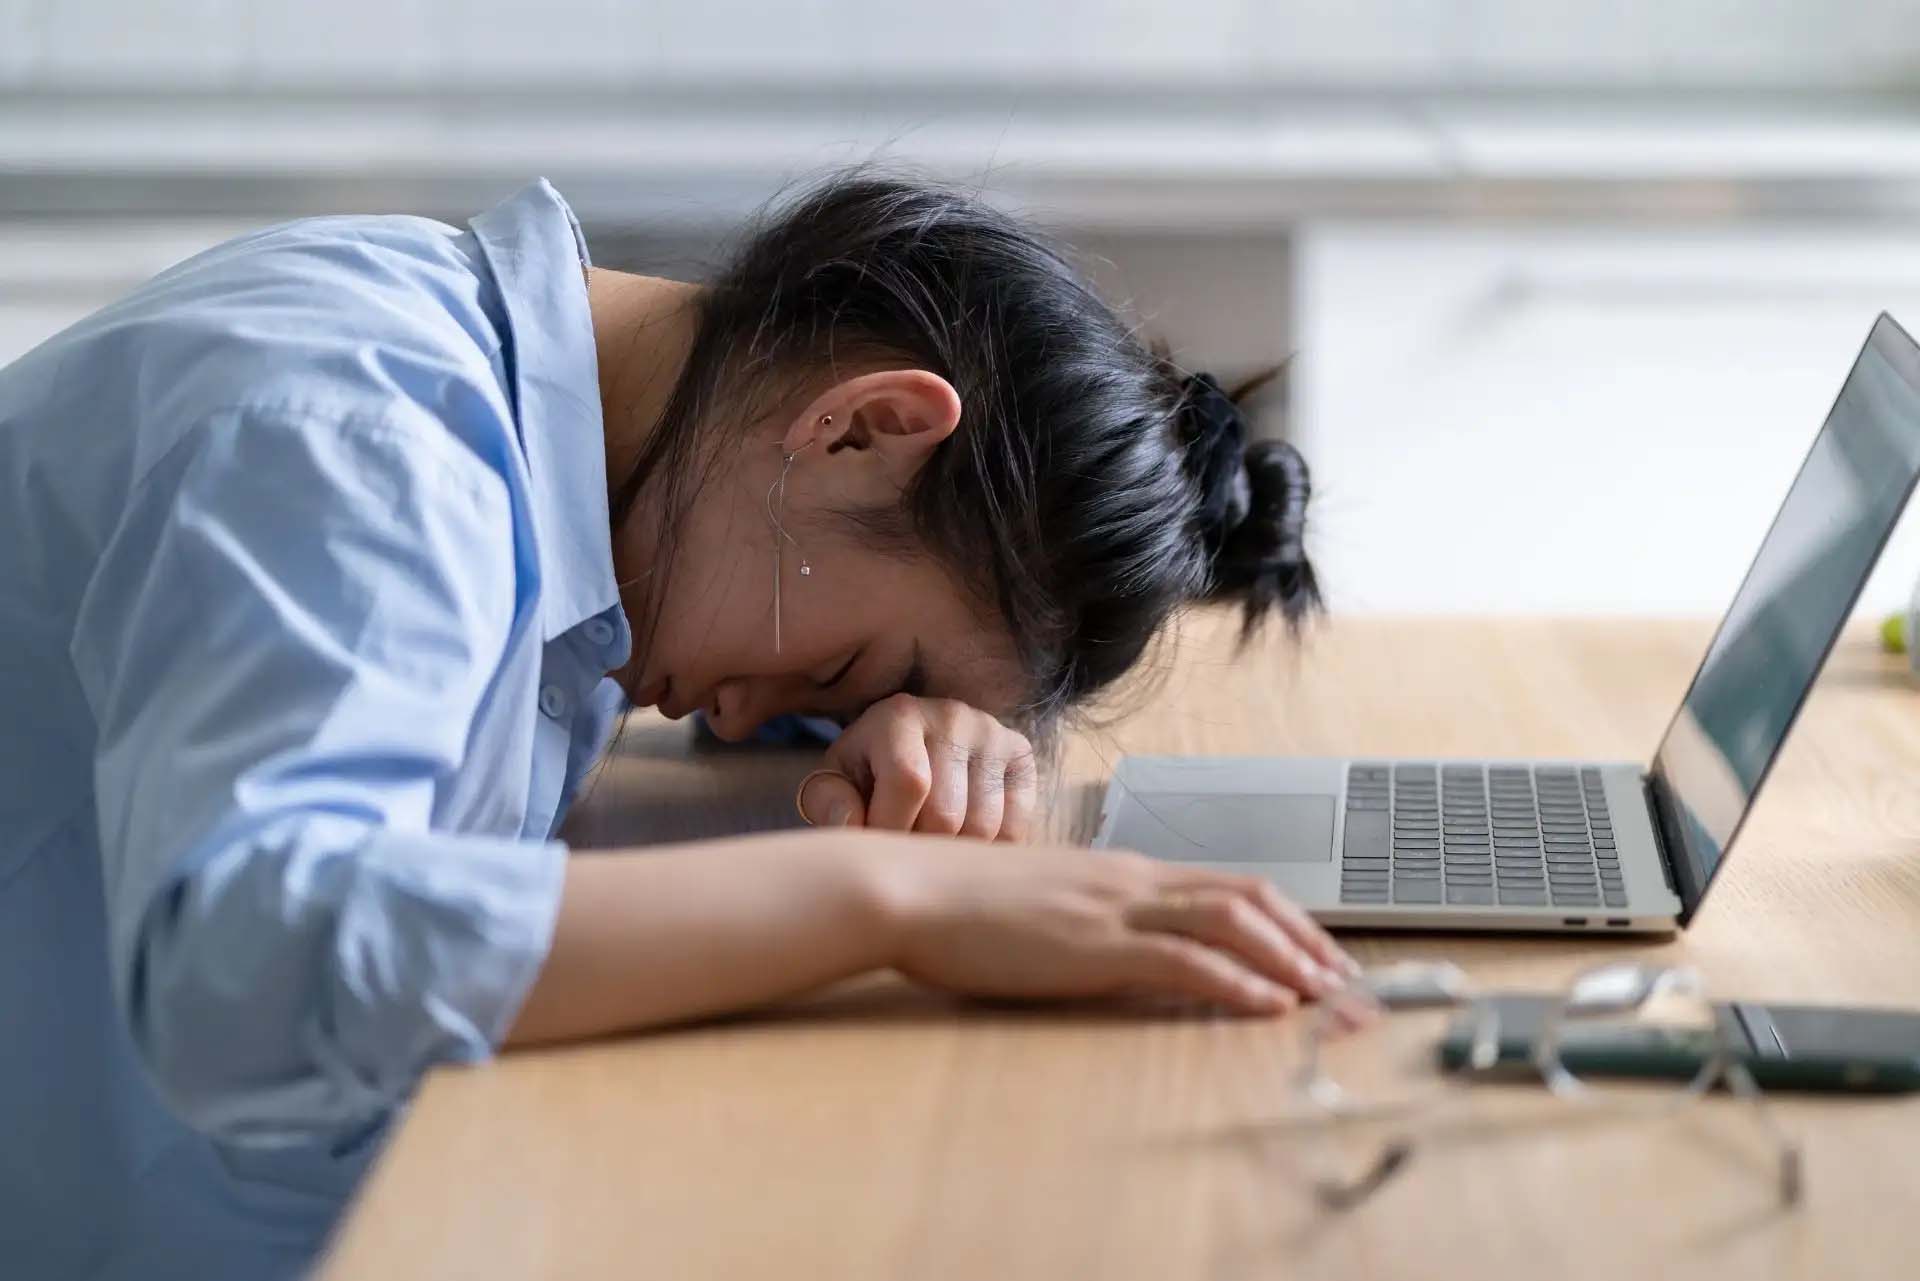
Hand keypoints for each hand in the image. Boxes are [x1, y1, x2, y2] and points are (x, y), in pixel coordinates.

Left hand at [797, 694, 1037, 840]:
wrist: (909, 746)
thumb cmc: (866, 775)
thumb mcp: (835, 783)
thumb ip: (828, 803)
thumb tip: (852, 822)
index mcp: (899, 716)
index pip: (909, 782)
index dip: (891, 829)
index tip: (877, 845)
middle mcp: (953, 716)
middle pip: (947, 814)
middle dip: (918, 848)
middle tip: (903, 851)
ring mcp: (993, 734)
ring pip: (984, 828)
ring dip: (953, 855)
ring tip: (929, 846)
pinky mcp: (1021, 756)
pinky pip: (1015, 827)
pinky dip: (988, 851)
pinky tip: (962, 843)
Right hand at [868, 839, 1364, 1013]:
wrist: (907, 885)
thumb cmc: (958, 900)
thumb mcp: (1040, 903)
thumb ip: (1087, 917)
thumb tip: (1116, 944)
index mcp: (1121, 871)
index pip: (1226, 884)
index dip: (1285, 919)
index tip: (1319, 954)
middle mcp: (1132, 880)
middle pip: (1248, 895)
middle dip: (1309, 939)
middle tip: (1349, 982)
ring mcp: (1114, 908)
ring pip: (1232, 920)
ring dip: (1291, 958)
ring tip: (1328, 994)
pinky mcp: (1093, 943)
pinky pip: (1185, 958)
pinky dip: (1237, 979)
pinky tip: (1268, 1003)